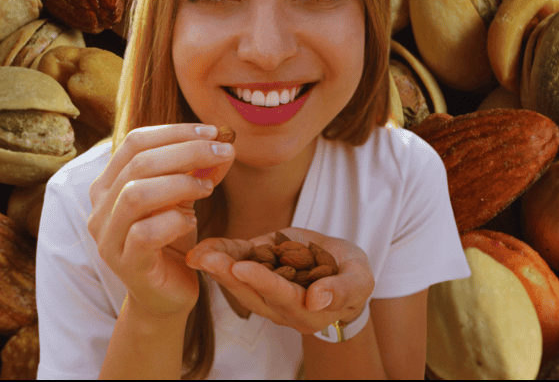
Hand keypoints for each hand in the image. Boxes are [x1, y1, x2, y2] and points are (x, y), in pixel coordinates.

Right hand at [87, 124, 234, 318]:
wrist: (166, 295)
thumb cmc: (171, 239)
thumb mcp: (185, 198)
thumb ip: (198, 170)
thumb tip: (224, 143)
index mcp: (109, 183)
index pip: (135, 142)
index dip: (176, 132)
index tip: (213, 132)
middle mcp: (100, 207)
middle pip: (139, 163)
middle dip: (188, 151)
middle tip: (224, 152)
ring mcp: (108, 237)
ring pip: (136, 194)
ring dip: (180, 183)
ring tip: (208, 188)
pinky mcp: (126, 264)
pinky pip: (144, 233)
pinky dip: (173, 220)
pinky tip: (191, 220)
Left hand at [185, 227, 374, 333]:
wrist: (342, 269)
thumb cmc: (353, 275)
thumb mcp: (359, 280)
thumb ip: (342, 290)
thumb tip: (318, 299)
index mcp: (309, 312)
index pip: (284, 296)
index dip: (264, 282)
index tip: (242, 268)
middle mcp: (282, 308)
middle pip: (252, 292)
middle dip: (228, 275)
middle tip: (207, 260)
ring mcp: (267, 291)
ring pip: (239, 282)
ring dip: (217, 268)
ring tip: (199, 254)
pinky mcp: (258, 270)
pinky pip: (238, 262)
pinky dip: (221, 254)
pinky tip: (202, 247)